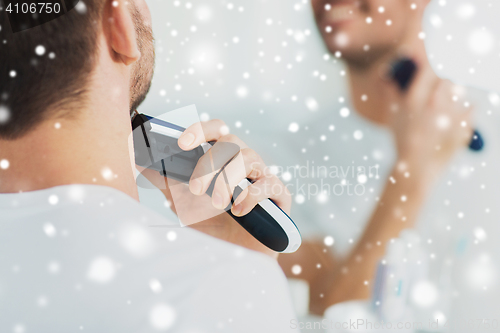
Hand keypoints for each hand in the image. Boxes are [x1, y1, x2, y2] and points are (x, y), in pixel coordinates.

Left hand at [141, 119, 290, 257]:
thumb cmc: (210, 224)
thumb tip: (137, 158)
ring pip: (251, 158)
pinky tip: (238, 212)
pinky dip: (252, 196)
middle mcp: (244, 163)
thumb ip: (165, 179)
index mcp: (224, 158)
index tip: (181, 142)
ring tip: (217, 203)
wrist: (233, 258)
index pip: (216, 130)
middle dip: (211, 162)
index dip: (201, 130)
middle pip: (232, 142)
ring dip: (229, 178)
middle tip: (195, 189)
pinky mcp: (279, 197)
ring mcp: (263, 177)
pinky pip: (271, 185)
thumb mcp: (181, 201)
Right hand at [385, 61, 472, 180]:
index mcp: (415, 99)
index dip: (432, 59)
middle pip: (447, 76)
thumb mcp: (393, 115)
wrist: (417, 169)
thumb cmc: (402, 140)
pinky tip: (453, 118)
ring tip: (444, 103)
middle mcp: (435, 103)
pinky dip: (465, 110)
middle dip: (443, 78)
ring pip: (460, 90)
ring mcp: (452, 115)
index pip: (428, 67)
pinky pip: (471, 108)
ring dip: (454, 92)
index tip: (433, 55)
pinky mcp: (465, 126)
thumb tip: (388, 73)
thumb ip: (391, 91)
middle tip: (440, 83)